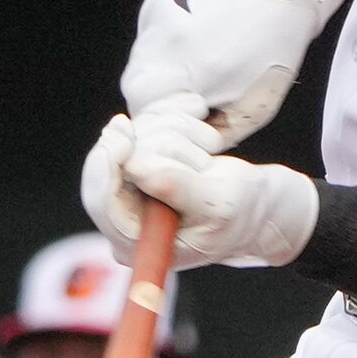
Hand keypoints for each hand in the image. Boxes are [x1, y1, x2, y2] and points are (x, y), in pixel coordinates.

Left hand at [84, 106, 319, 268]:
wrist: (256, 204)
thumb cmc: (240, 214)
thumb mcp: (217, 206)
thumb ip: (177, 189)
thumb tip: (136, 168)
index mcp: (134, 241)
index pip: (101, 200)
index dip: (107, 164)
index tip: (123, 135)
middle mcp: (123, 211)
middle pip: (117, 157)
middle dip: (163, 148)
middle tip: (204, 161)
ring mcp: (131, 180)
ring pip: (138, 132)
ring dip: (180, 134)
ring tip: (209, 158)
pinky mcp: (144, 152)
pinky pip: (150, 117)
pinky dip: (179, 116)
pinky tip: (204, 134)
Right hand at [121, 0, 354, 144]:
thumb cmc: (277, 43)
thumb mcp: (256, 106)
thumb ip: (215, 131)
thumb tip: (186, 143)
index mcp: (192, 67)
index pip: (148, 116)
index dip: (165, 128)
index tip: (192, 123)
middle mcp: (165, 38)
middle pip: (137, 91)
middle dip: (159, 105)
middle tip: (192, 104)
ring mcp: (155, 14)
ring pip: (139, 64)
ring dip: (160, 78)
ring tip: (196, 73)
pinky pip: (147, 40)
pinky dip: (163, 52)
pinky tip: (192, 46)